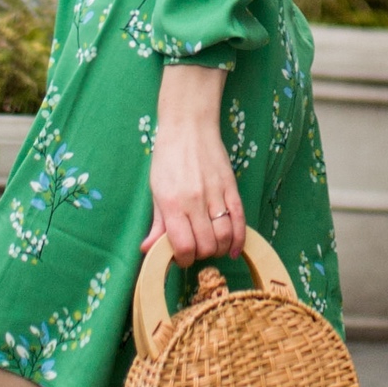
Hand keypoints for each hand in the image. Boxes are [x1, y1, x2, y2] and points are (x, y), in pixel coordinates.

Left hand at [147, 63, 244, 270]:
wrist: (189, 126)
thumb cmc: (167, 158)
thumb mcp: (156, 190)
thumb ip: (157, 223)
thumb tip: (147, 250)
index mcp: (172, 203)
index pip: (184, 247)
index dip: (183, 260)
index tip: (181, 257)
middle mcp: (195, 201)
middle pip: (206, 246)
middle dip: (200, 255)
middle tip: (195, 249)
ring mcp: (215, 194)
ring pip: (224, 236)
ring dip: (218, 248)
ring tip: (211, 245)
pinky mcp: (231, 188)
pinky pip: (239, 220)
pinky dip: (239, 239)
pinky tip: (233, 249)